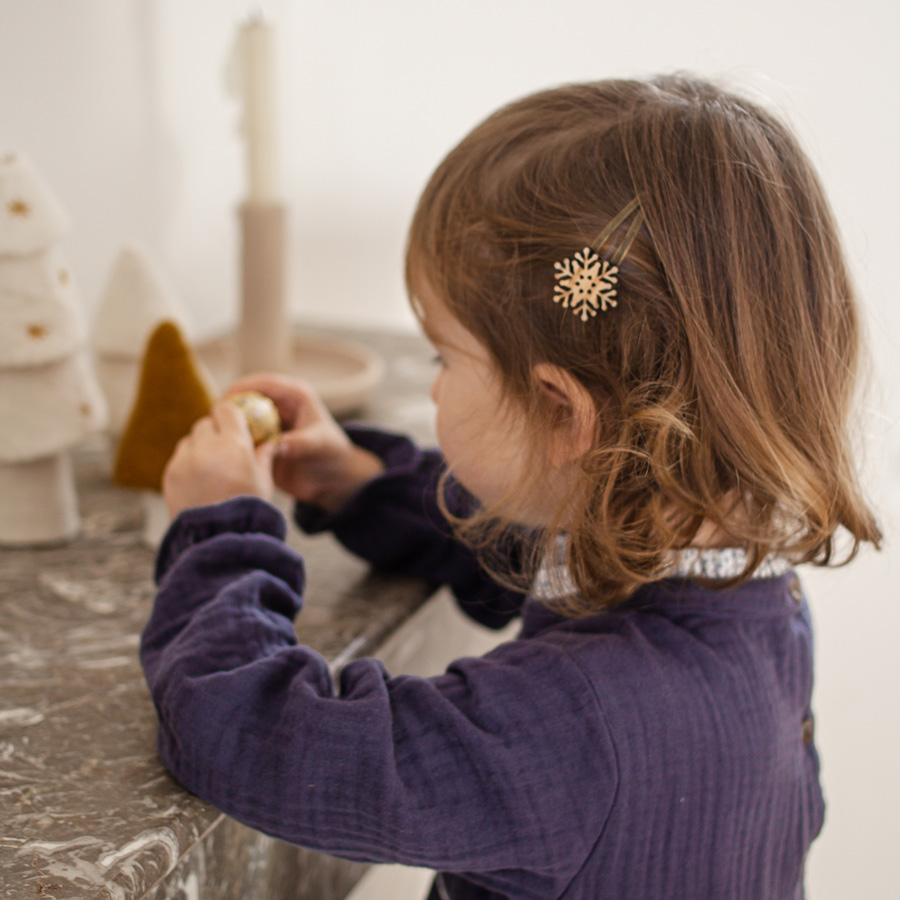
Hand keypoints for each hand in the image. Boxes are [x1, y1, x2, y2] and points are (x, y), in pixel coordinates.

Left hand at [162, 401, 275, 518]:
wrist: (219, 539)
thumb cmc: (248, 510)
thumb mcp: (264, 481)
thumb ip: (264, 456)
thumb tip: (270, 442)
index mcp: (233, 443)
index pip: (226, 410)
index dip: (231, 416)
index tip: (235, 426)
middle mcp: (205, 447)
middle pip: (205, 424)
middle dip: (214, 433)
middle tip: (225, 450)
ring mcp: (184, 461)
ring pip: (189, 441)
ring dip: (199, 448)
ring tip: (211, 470)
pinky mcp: (169, 475)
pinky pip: (178, 460)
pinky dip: (187, 465)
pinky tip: (200, 483)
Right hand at [224, 374, 383, 511]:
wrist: (332, 479)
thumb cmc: (331, 456)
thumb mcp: (319, 446)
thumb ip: (300, 443)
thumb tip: (279, 445)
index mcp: (294, 395)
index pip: (262, 383)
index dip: (240, 389)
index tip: (224, 403)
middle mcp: (278, 405)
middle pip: (245, 398)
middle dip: (228, 408)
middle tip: (212, 423)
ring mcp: (268, 423)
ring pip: (240, 418)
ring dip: (227, 426)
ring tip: (213, 438)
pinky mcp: (262, 440)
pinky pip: (241, 436)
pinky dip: (232, 441)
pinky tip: (220, 452)